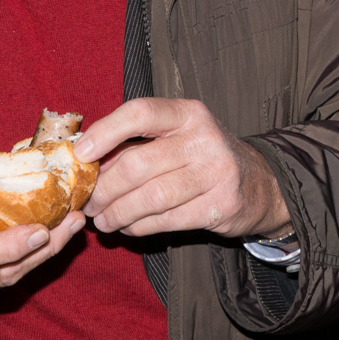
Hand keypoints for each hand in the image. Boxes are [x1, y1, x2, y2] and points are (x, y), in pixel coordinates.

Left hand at [75, 97, 289, 238]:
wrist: (258, 183)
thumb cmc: (201, 156)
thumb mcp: (175, 137)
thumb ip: (134, 144)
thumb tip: (85, 160)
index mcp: (188, 113)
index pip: (141, 112)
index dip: (105, 131)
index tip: (80, 153)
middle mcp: (204, 138)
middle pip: (139, 163)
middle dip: (104, 188)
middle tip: (88, 202)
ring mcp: (215, 173)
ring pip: (150, 197)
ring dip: (117, 213)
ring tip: (102, 220)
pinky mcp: (219, 206)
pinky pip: (166, 220)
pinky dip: (139, 227)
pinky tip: (128, 227)